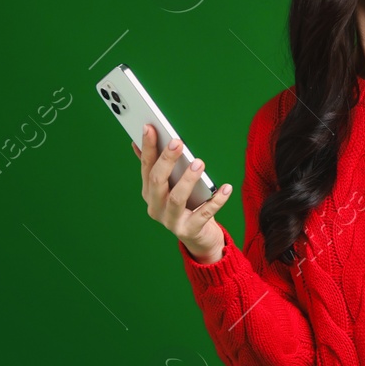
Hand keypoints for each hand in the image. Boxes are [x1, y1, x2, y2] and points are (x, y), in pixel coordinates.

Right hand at [133, 123, 232, 264]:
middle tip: (178, 141)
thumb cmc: (187, 206)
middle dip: (166, 160)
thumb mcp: (171, 187)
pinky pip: (204, 214)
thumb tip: (138, 142)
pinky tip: (226, 188)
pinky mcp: (190, 231)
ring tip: (199, 162)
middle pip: (157, 181)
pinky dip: (216, 200)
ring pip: (176, 198)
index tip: (150, 127)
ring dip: (187, 179)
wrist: (199, 238)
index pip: (146, 167)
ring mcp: (171, 221)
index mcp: (149, 193)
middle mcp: (155, 208)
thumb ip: (158, 167)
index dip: (147, 147)